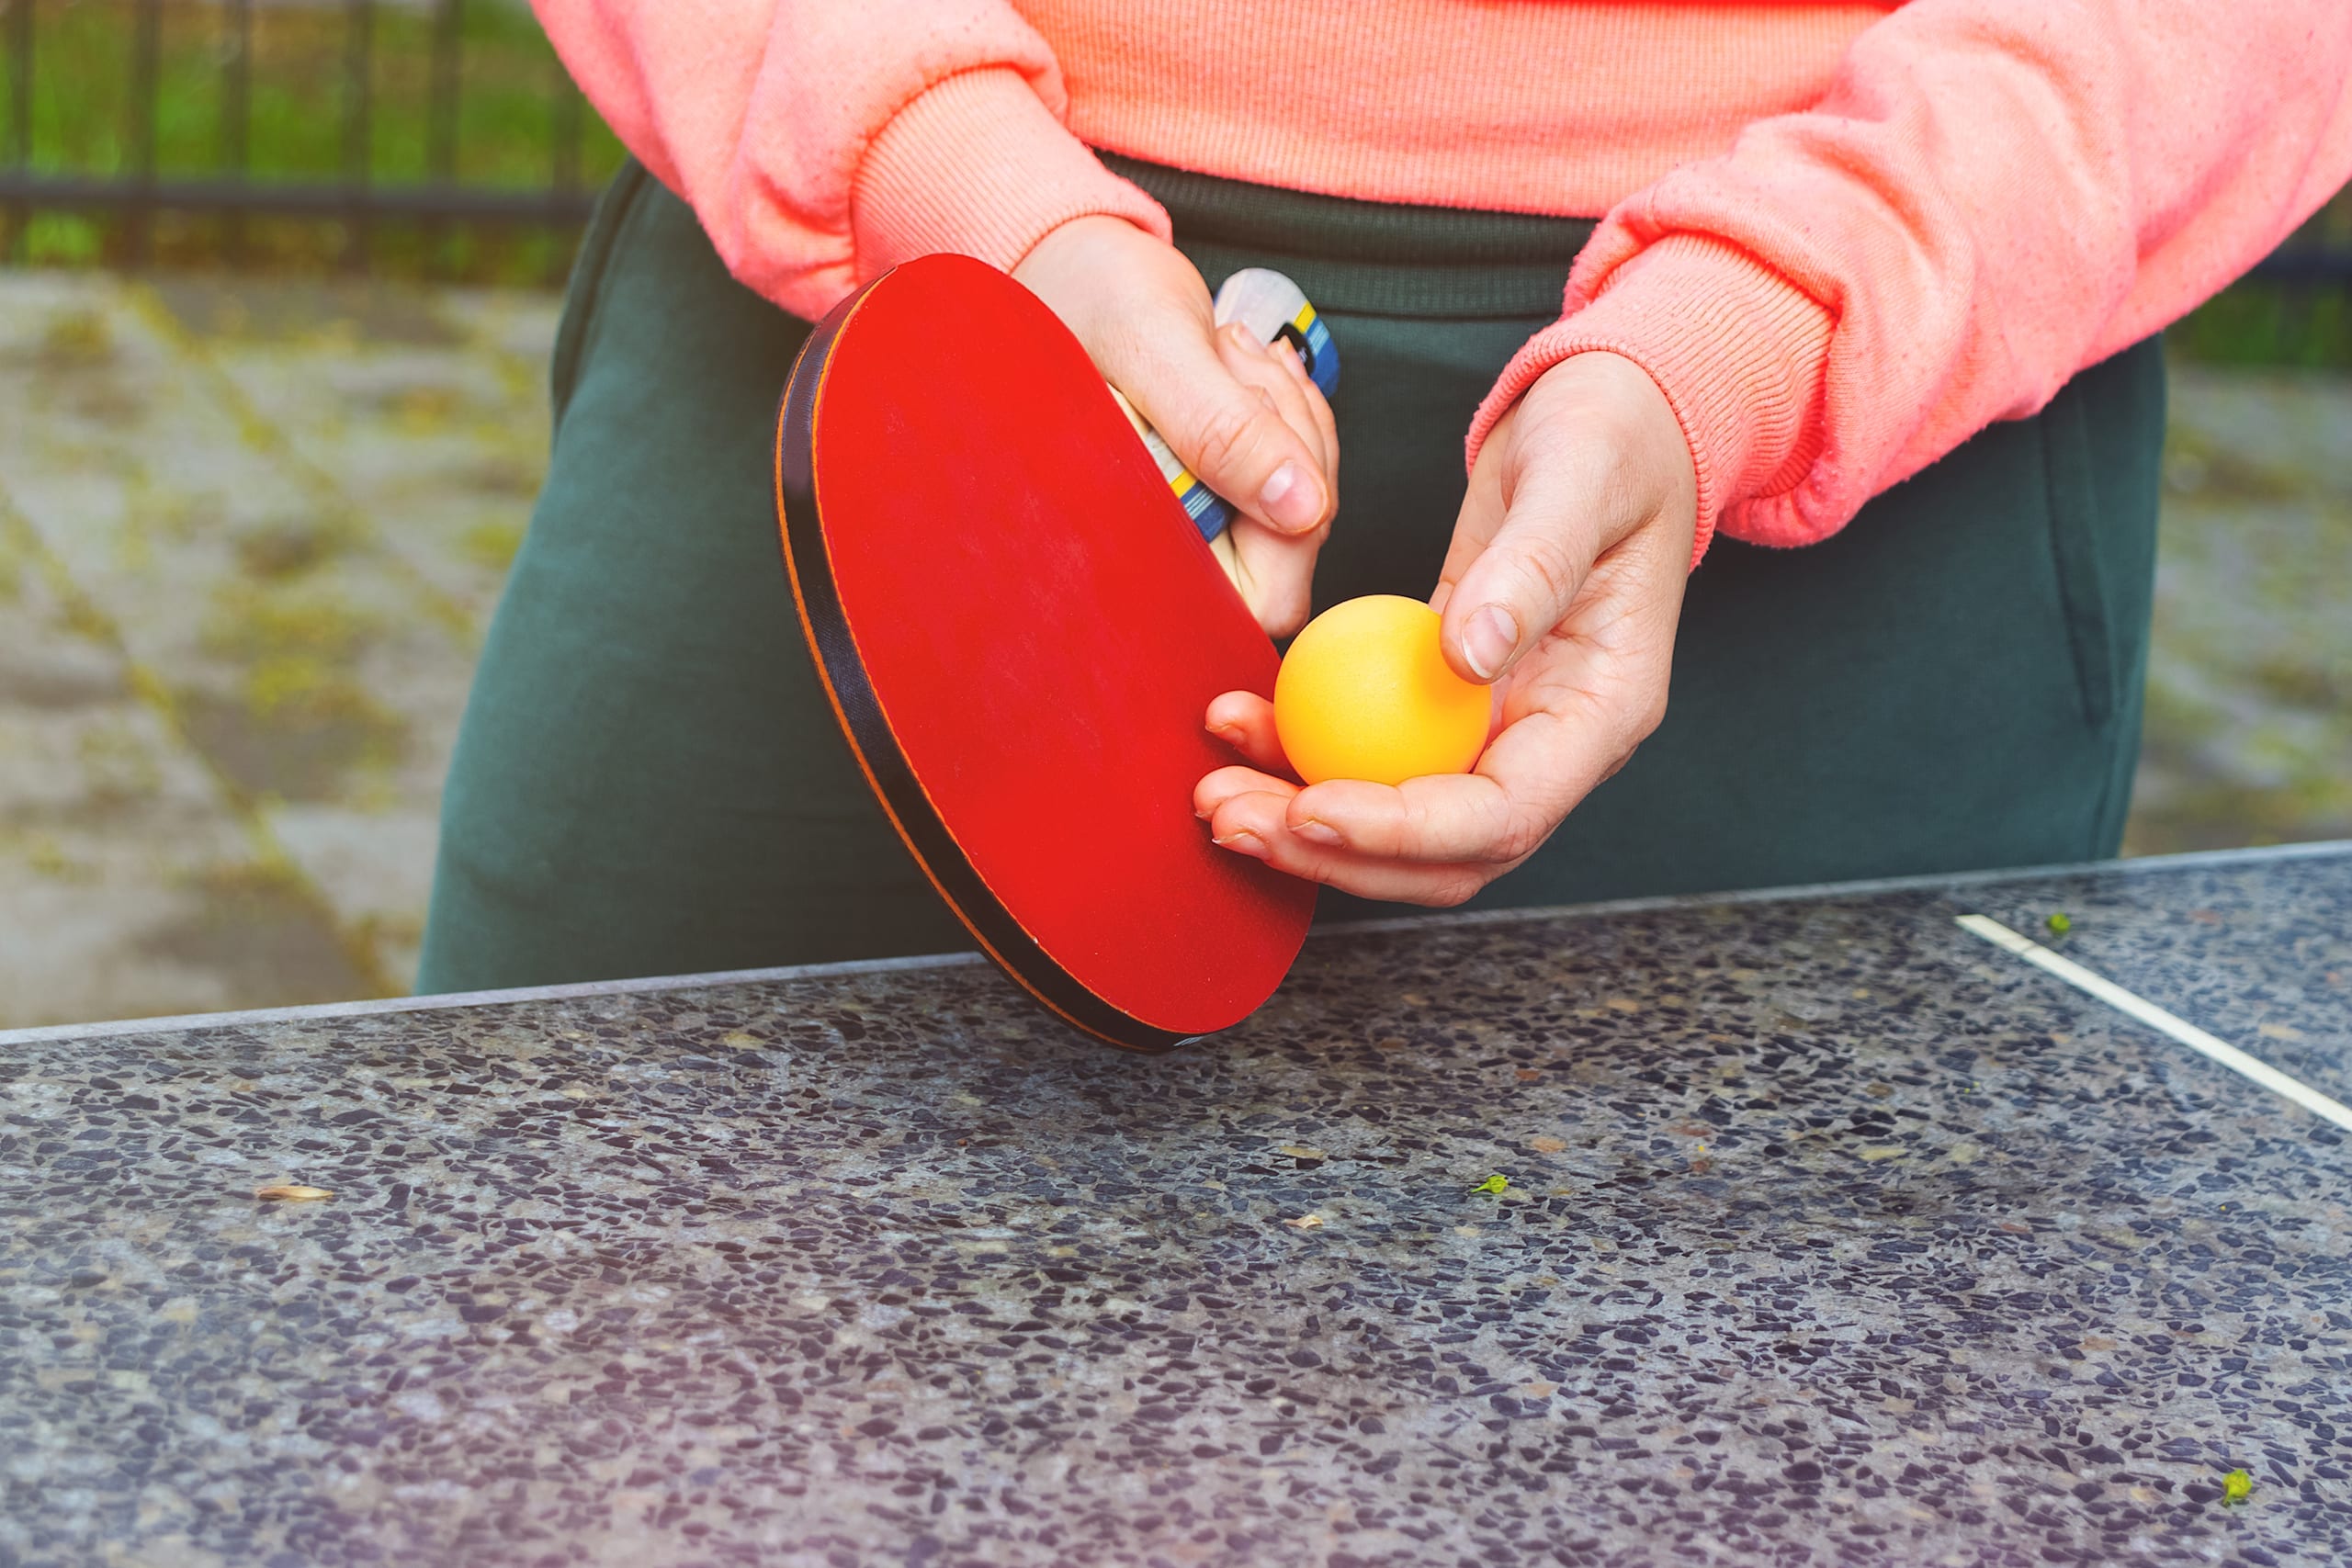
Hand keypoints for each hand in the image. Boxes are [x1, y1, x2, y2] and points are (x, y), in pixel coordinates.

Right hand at [1013, 216, 1338, 636]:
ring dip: (1287, 416)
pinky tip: (1239, 365)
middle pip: (1291, 550)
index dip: (1286, 522)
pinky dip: (1287, 411)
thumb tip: (1301, 509)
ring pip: (1302, 506)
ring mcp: (1193, 522)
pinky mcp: (1216, 489)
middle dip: (1289, 442)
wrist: (1068, 263)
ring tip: (1223, 351)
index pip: (1257, 598)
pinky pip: (1295, 473)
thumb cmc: (1080, 294)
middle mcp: (1160, 548)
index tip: (1256, 419)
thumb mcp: (1152, 344)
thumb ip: (1221, 429)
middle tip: (1232, 360)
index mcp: (1122, 541)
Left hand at [1194, 351, 1697, 903]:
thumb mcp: (1579, 478)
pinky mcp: (1446, 702)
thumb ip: (1530, 568)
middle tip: (1232, 817)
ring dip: (1303, 823)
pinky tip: (1242, 726)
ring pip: (1398, 820)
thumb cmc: (1613, 438)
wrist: (1613, 420)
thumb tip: (1466, 658)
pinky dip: (1303, 753)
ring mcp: (1499, 728)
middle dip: (1333, 853)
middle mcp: (1552, 742)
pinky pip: (1371, 751)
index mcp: (1603, 712)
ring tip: (1216, 795)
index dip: (1403, 830)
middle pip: (1441, 852)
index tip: (1313, 804)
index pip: (1502, 816)